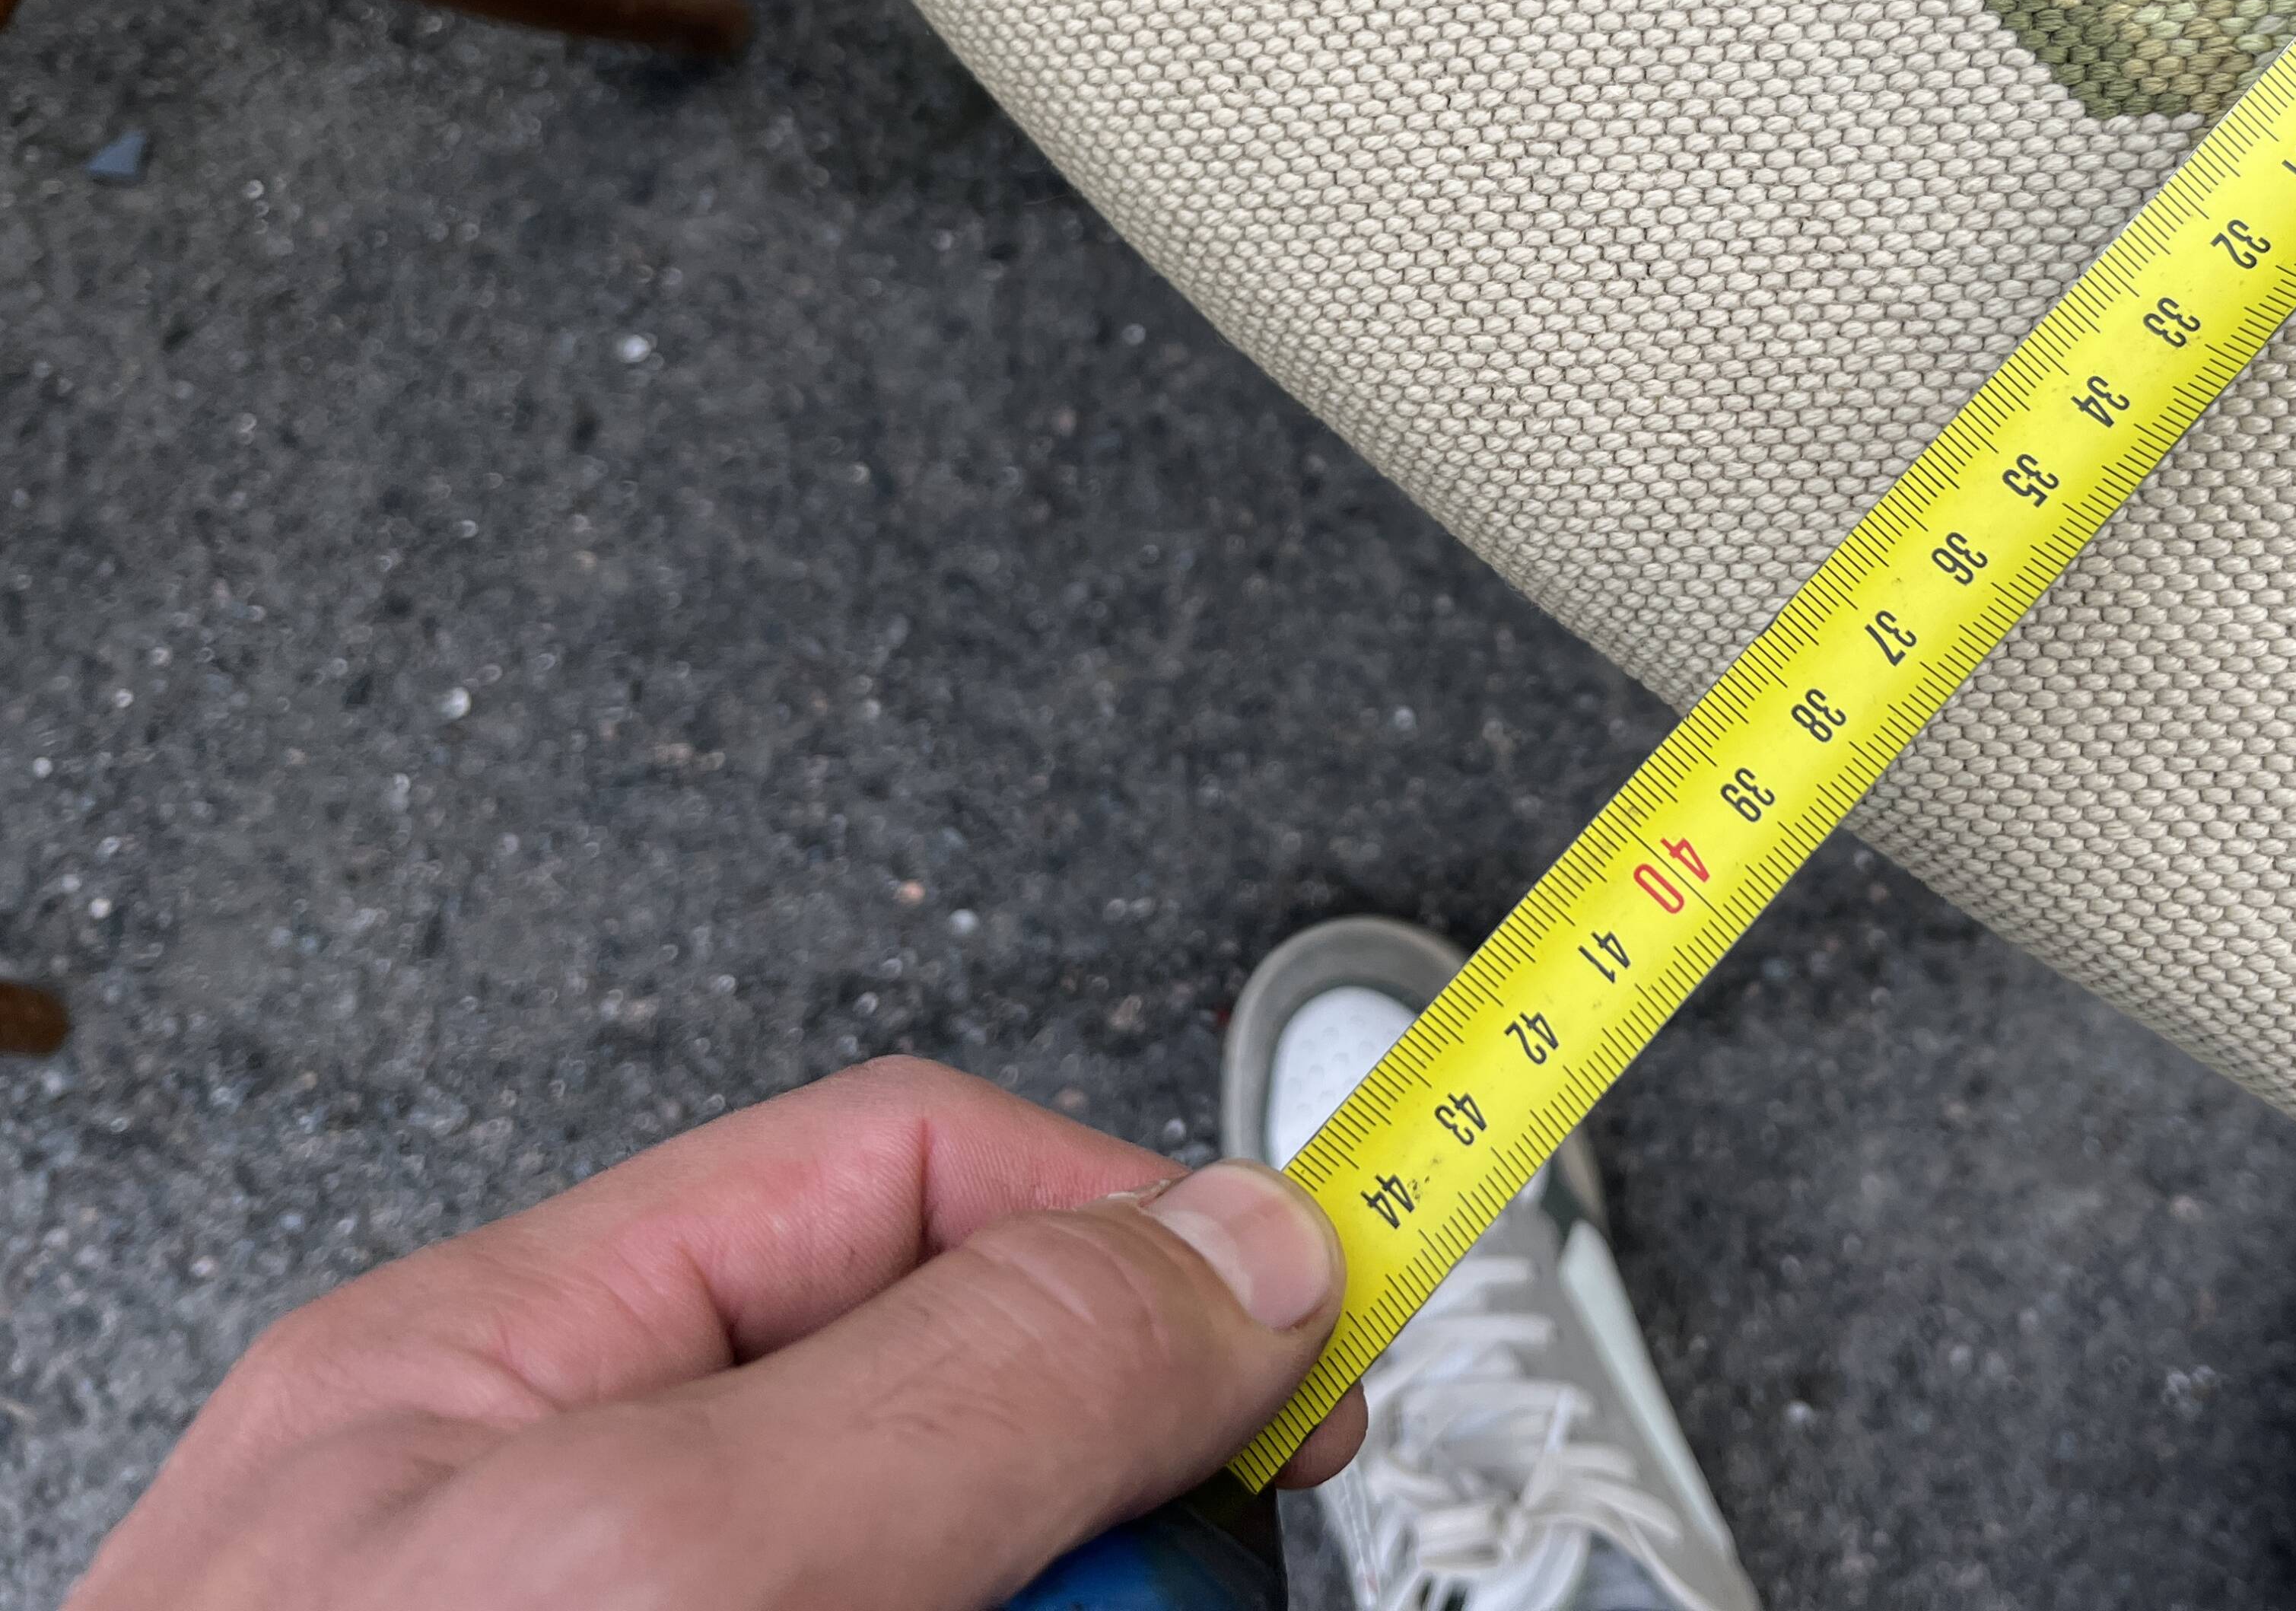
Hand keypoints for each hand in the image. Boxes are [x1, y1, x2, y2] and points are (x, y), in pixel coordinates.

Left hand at [69, 1058, 1363, 1610]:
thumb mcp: (655, 1567)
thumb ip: (956, 1380)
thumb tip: (1227, 1247)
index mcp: (525, 1377)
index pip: (906, 1178)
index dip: (1136, 1223)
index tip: (1319, 1315)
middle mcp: (600, 1536)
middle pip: (983, 1442)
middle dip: (1113, 1539)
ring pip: (1000, 1594)